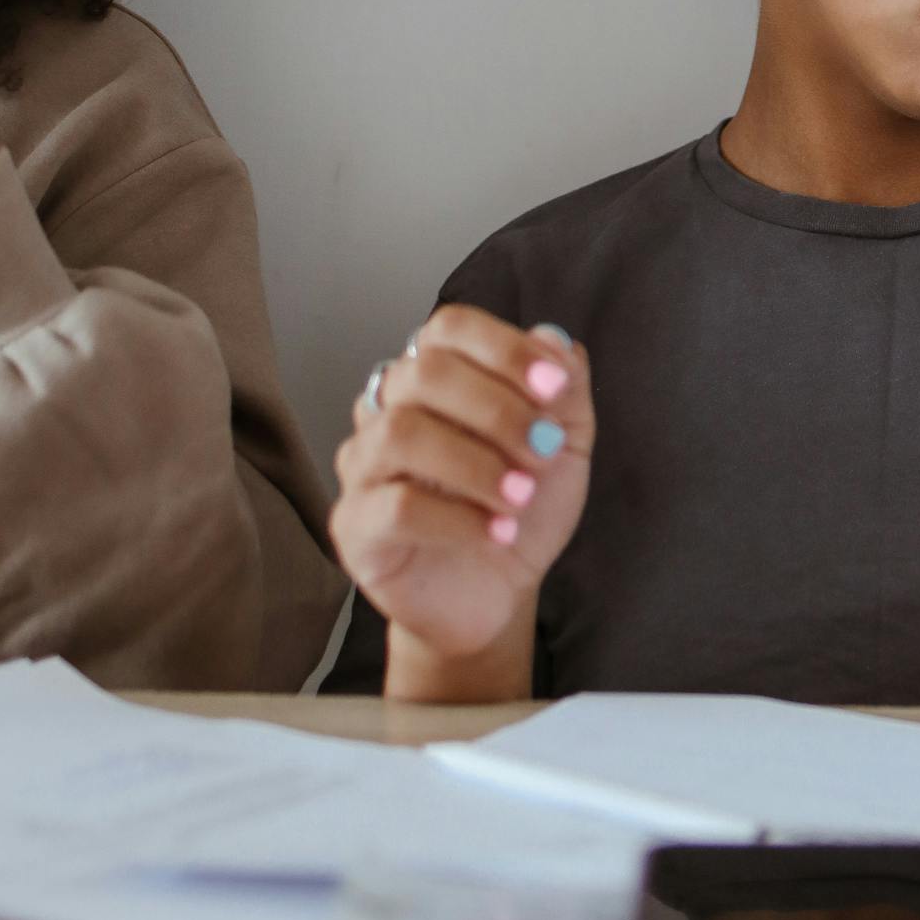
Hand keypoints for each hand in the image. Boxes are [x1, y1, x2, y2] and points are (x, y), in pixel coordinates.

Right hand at [331, 308, 593, 666]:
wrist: (499, 591)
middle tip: (545, 451)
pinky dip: (456, 517)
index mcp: (435, 375)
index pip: (450, 328)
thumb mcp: (566, 444)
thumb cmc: (522, 504)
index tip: (555, 387)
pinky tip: (497, 532)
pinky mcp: (353, 526)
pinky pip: (393, 506)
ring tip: (522, 496)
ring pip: (400, 433)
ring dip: (475, 463)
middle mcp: (387, 408)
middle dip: (497, 409)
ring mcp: (362, 465)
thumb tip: (554, 340)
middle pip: (423, 373)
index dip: (504, 349)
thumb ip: (566, 390)